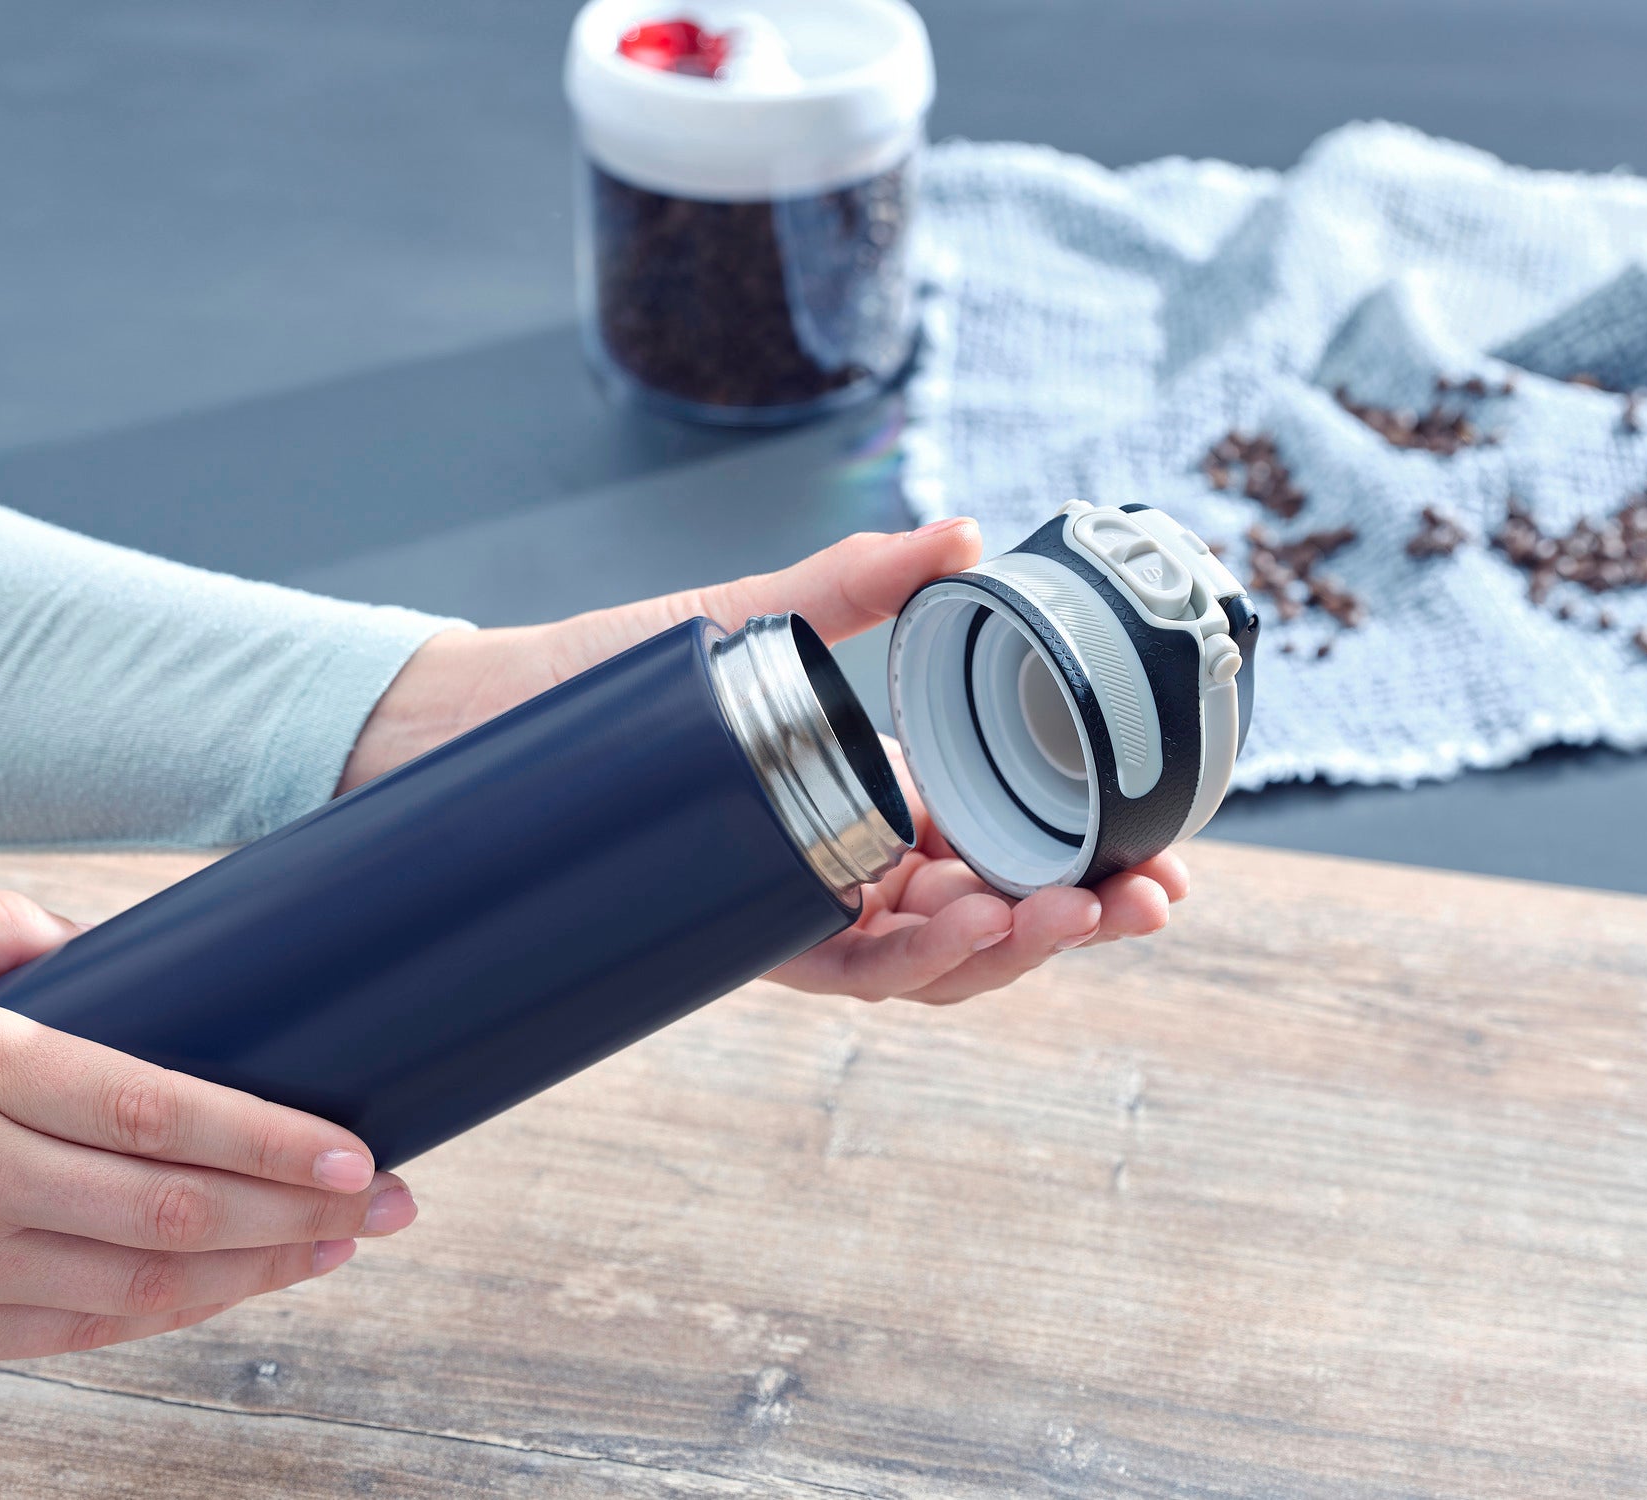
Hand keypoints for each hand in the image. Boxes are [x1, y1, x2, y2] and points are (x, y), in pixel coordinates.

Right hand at [0, 893, 418, 1364]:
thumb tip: (114, 939)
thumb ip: (1, 929)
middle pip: (170, 1209)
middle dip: (301, 1210)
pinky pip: (83, 1331)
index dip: (267, 1139)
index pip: (151, 1110)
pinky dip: (177, 1314)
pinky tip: (241, 1287)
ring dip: (261, 1271)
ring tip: (343, 1245)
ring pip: (142, 1287)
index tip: (354, 1147)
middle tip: (393, 1198)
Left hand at [342, 519, 1188, 1003]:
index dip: (1089, 871)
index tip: (1163, 864)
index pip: (1006, 856)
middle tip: (1149, 902)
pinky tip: (960, 924)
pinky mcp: (733, 931)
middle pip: (986, 922)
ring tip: (1064, 914)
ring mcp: (792, 909)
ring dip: (1007, 949)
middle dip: (1076, 922)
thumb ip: (855, 584)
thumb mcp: (752, 623)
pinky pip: (836, 968)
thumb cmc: (611, 678)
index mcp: (875, 809)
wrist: (483, 717)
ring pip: (925, 964)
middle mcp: (845, 872)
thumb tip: (959, 533)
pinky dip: (904, 960)